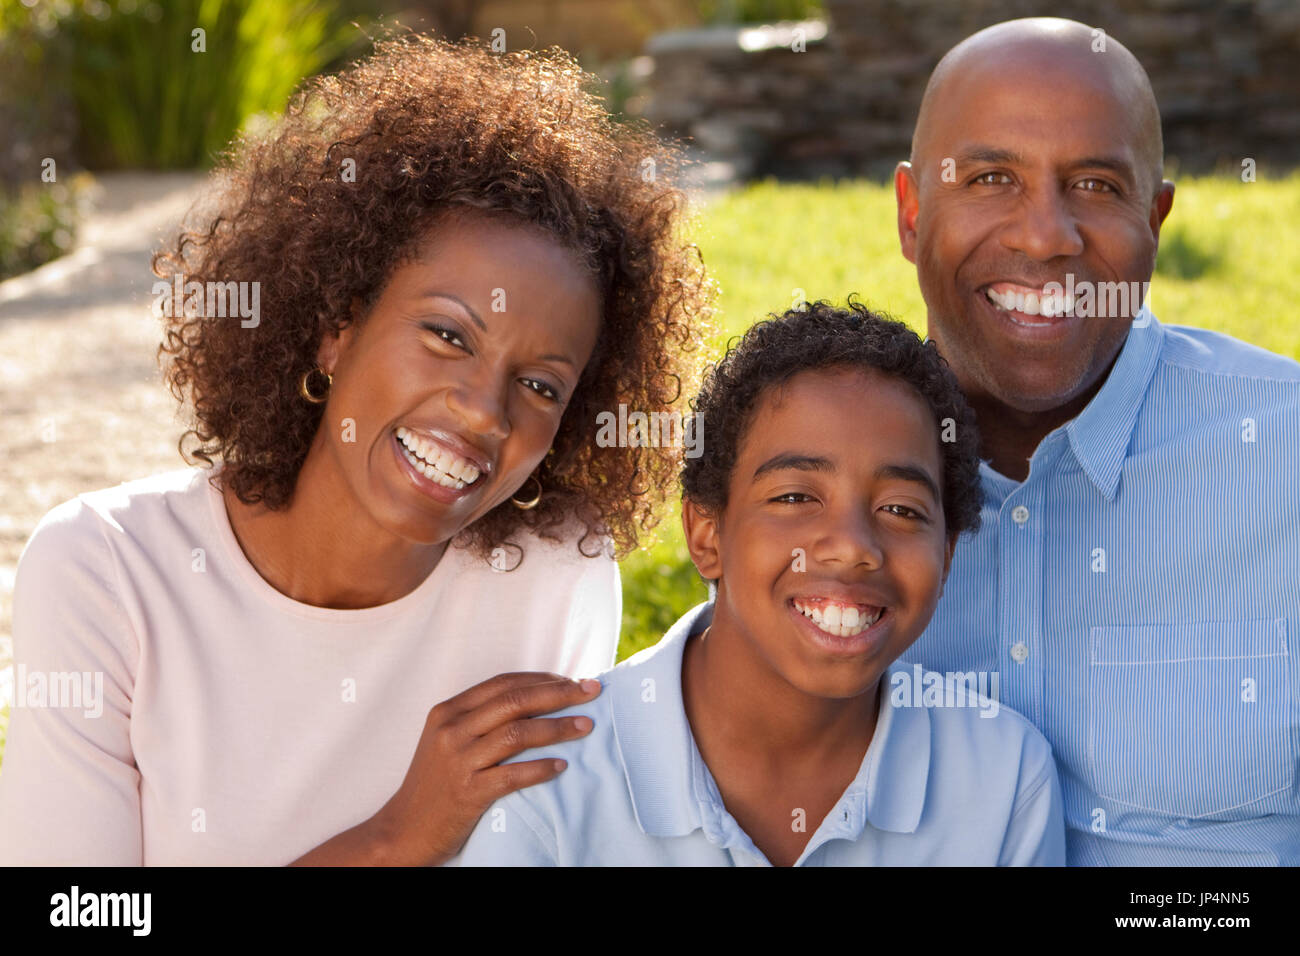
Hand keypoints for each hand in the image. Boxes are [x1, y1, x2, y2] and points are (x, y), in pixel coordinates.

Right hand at [327, 672, 599, 865]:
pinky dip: (540, 769)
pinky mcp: (466, 792)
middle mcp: (451, 730)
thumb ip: (481, 718)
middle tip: (591, 692)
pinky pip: (512, 775)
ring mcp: (457, 761)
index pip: (503, 683)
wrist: (403, 830)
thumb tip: (536, 699)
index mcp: (448, 711)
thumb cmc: (435, 783)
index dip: (542, 678)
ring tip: (586, 726)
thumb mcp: (448, 740)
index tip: (572, 679)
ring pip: (517, 734)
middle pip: (514, 701)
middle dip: (559, 693)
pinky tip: (561, 766)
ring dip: (557, 728)